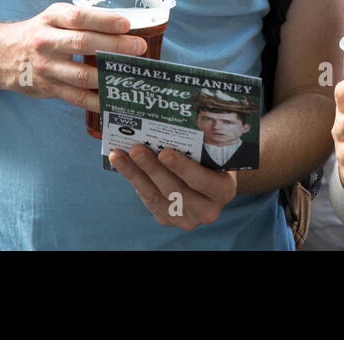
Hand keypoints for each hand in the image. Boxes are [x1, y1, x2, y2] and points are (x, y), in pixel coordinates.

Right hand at [3, 2, 146, 111]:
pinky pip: (77, 97)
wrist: (3, 55)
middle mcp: (46, 42)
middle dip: (115, 46)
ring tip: (131, 74)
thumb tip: (125, 28)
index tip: (126, 24)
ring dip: (109, 75)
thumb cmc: (41, 32)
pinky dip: (98, 100)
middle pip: (83, 43)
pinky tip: (114, 99)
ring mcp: (46, 67)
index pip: (79, 18)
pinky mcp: (48, 88)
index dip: (104, 21)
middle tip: (138, 47)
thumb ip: (82, 20)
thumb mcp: (55, 17)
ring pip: (81, 74)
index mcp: (51, 18)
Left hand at [110, 144, 238, 231]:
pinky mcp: (169, 220)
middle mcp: (207, 210)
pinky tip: (123, 166)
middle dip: (152, 169)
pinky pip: (149, 201)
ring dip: (135, 175)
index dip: (182, 168)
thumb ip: (201, 145)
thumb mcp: (216, 152)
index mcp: (224, 190)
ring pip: (156, 198)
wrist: (214, 182)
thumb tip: (172, 123)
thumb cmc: (213, 159)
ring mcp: (187, 219)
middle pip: (175, 191)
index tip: (164, 153)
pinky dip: (135, 182)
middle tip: (136, 149)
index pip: (202, 181)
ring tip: (119, 156)